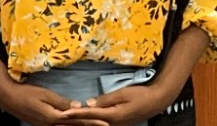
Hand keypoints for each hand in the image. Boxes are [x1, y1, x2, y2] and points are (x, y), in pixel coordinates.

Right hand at [0, 80, 110, 125]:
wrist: (8, 99)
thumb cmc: (26, 93)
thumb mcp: (44, 95)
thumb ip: (61, 102)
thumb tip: (78, 107)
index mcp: (53, 117)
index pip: (77, 120)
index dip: (92, 121)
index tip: (105, 122)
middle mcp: (51, 124)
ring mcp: (46, 125)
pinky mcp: (43, 124)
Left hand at [59, 82, 179, 125]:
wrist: (156, 102)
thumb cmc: (141, 95)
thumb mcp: (123, 94)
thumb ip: (105, 100)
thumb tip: (88, 104)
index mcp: (112, 116)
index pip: (89, 115)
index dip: (75, 114)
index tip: (63, 113)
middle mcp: (112, 123)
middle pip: (90, 124)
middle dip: (75, 122)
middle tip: (60, 121)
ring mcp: (115, 125)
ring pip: (94, 125)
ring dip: (81, 123)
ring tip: (68, 122)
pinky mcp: (117, 123)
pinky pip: (100, 125)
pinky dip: (90, 123)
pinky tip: (83, 121)